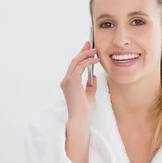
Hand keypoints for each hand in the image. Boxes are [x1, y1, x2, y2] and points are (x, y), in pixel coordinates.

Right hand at [60, 41, 99, 162]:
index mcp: (68, 83)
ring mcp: (67, 80)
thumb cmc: (84, 110)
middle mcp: (66, 80)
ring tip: (95, 50)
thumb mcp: (90, 94)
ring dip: (86, 54)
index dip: (81, 56)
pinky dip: (88, 61)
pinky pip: (80, 67)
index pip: (74, 66)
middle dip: (82, 51)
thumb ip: (90, 85)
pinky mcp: (72, 81)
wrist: (80, 118)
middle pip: (74, 61)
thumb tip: (93, 77)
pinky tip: (95, 60)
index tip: (87, 49)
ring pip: (76, 62)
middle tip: (90, 44)